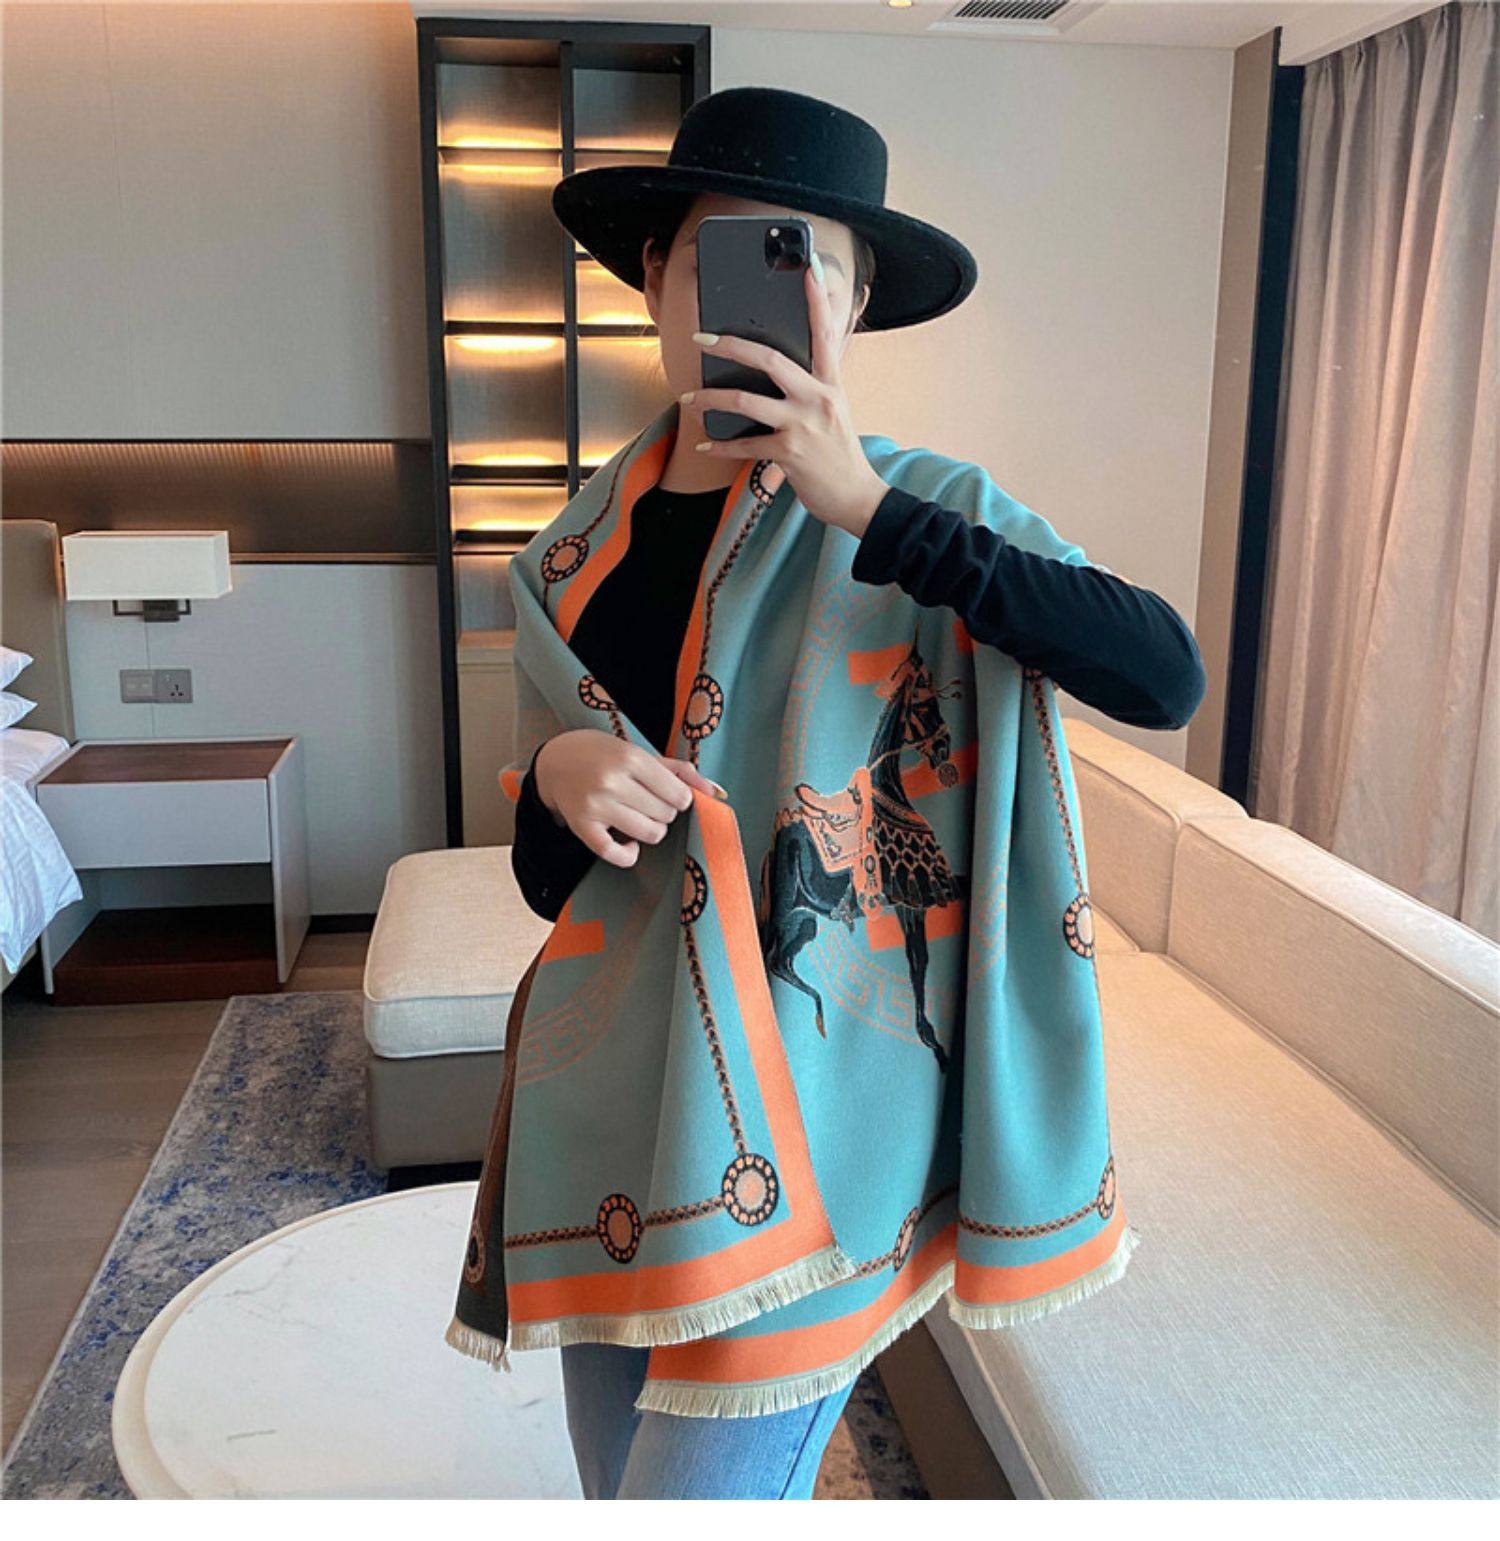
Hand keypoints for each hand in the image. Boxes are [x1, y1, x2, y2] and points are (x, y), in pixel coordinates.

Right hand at [534, 729, 726, 868]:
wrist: (555, 761)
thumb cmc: (603, 755)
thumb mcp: (639, 753)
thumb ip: (679, 771)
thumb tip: (717, 792)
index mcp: (631, 758)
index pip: (678, 794)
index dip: (680, 799)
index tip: (670, 795)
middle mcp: (613, 781)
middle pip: (666, 815)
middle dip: (664, 812)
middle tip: (647, 802)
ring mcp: (596, 805)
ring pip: (650, 834)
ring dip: (652, 830)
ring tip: (639, 818)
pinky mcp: (582, 827)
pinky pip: (617, 854)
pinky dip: (630, 854)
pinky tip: (628, 842)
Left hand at [682, 260, 890, 536]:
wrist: (857, 497)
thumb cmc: (840, 455)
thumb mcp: (834, 413)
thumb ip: (811, 391)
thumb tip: (777, 377)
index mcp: (831, 385)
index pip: (826, 333)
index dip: (817, 300)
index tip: (808, 268)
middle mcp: (817, 399)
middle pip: (769, 359)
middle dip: (731, 345)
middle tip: (702, 339)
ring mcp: (803, 426)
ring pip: (747, 401)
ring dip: (712, 398)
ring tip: (690, 397)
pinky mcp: (790, 453)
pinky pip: (745, 445)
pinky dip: (720, 446)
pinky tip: (705, 444)